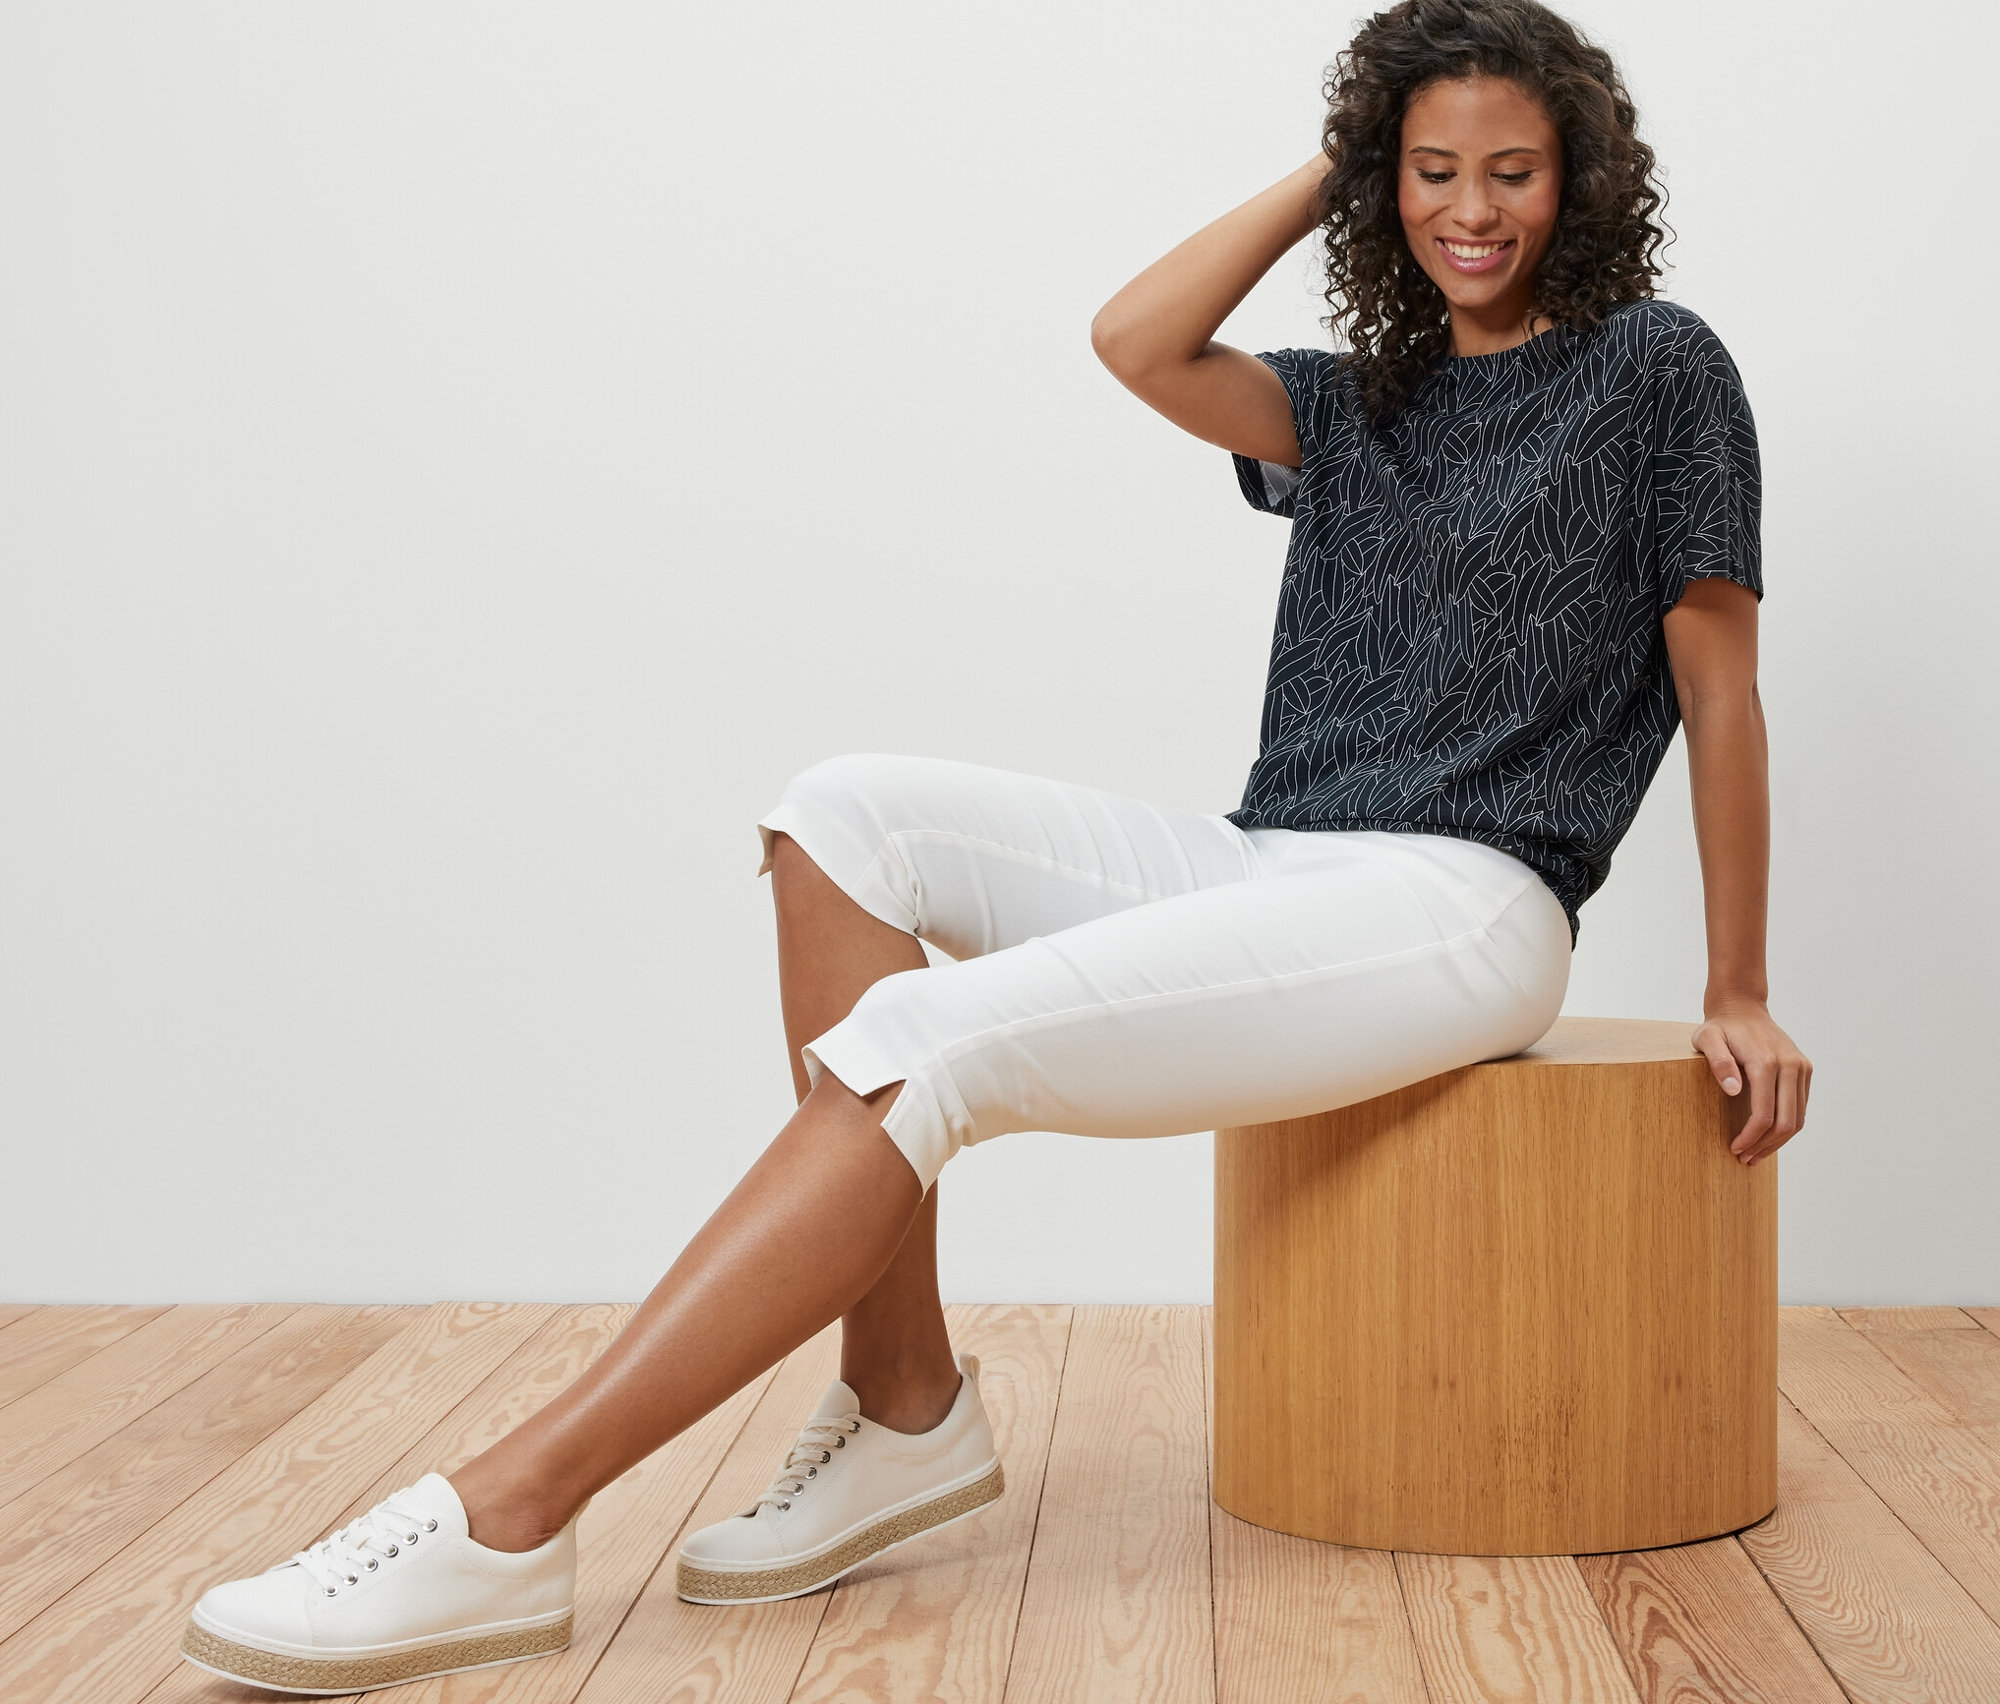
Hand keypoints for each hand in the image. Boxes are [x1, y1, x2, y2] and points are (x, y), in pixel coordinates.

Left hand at [1692, 998, 1811, 1165]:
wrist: (1742, 1007)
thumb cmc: (1720, 1027)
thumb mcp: (1707, 1039)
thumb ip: (1718, 1062)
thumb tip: (1732, 1089)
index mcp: (1766, 1062)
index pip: (1763, 1115)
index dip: (1750, 1138)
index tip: (1735, 1150)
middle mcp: (1790, 1065)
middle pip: (1786, 1122)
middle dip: (1765, 1146)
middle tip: (1746, 1159)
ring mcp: (1801, 1067)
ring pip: (1798, 1118)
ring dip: (1778, 1141)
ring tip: (1756, 1154)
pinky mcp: (1805, 1069)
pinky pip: (1800, 1107)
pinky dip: (1787, 1126)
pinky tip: (1768, 1136)